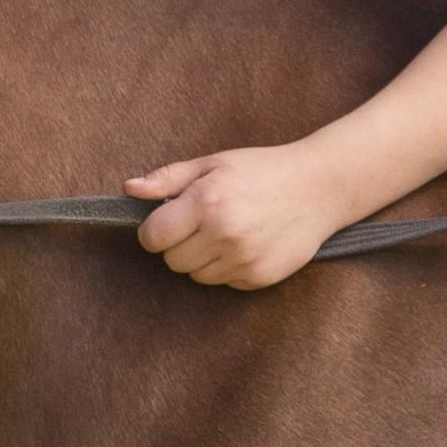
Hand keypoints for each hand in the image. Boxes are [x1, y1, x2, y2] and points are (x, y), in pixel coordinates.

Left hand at [124, 144, 350, 289]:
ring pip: (196, 276)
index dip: (154, 230)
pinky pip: (223, 283)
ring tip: (226, 232)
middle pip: (171, 261)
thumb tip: (128, 189)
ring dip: (202, 258)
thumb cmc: (262, 170)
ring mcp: (242, 259)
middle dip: (178, 244)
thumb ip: (168, 178)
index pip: (152, 237)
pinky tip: (245, 243)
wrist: (318, 187)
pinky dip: (227, 268)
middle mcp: (222, 234)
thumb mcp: (213, 163)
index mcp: (206, 202)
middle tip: (201, 223)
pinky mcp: (258, 278)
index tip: (168, 220)